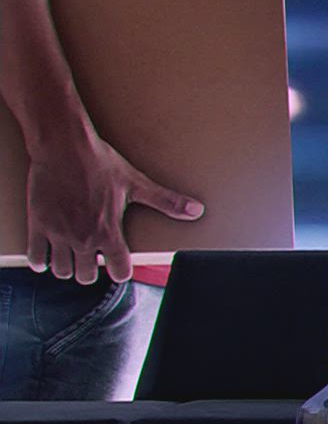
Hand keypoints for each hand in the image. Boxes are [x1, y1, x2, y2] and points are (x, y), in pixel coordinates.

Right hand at [23, 131, 202, 284]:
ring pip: (60, 271)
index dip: (120, 271)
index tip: (119, 264)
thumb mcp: (137, 183)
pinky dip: (40, 260)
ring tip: (71, 254)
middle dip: (90, 271)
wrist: (64, 146)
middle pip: (86, 277)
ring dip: (66, 266)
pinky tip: (47, 252)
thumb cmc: (101, 163)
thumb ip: (166, 202)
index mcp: (109, 232)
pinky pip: (34, 257)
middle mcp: (84, 238)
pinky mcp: (38, 225)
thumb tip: (196, 211)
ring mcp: (59, 234)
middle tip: (92, 257)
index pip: (119, 272)